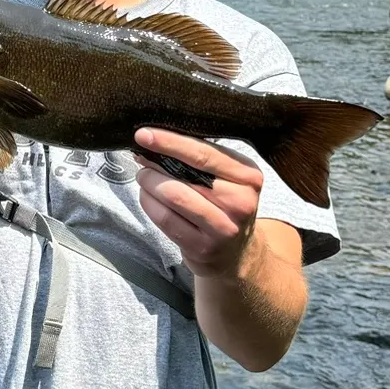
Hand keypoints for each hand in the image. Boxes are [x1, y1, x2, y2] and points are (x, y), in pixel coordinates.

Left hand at [133, 128, 262, 278]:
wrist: (235, 253)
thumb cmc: (225, 206)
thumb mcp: (228, 178)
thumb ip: (201, 159)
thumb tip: (157, 138)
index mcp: (249, 176)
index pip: (204, 153)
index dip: (170, 142)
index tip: (144, 134)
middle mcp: (241, 202)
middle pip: (186, 174)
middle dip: (155, 163)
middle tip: (140, 156)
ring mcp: (223, 228)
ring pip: (174, 196)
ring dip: (149, 182)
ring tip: (143, 176)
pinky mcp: (203, 247)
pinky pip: (166, 219)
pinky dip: (149, 203)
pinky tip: (146, 196)